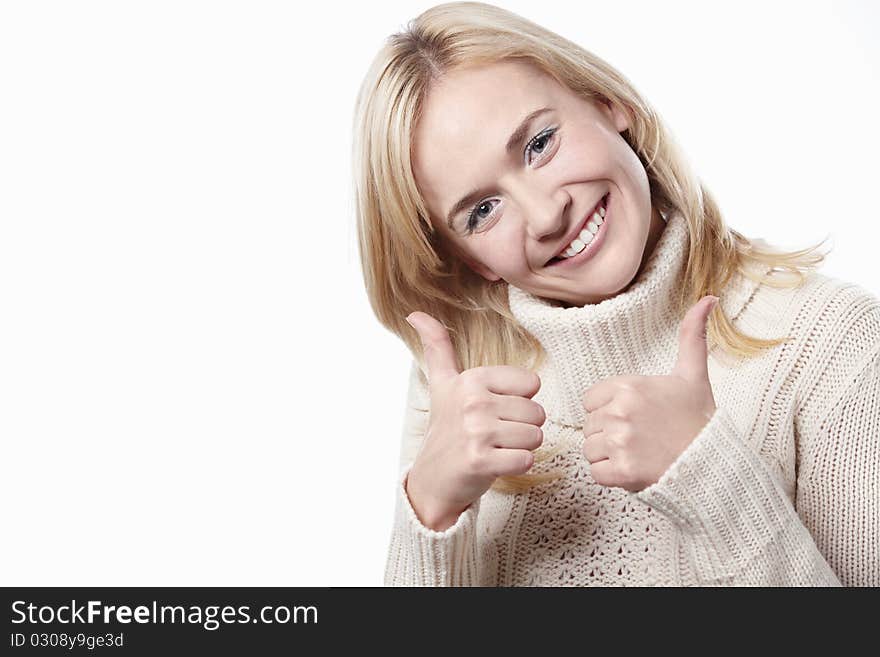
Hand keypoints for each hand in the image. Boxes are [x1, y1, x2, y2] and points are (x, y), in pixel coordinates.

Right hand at [404, 311, 545, 529]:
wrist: (432, 478)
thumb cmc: (446, 428)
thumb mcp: (442, 384)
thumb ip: (437, 346)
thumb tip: (415, 313)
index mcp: (472, 379)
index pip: (531, 384)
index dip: (519, 401)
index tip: (494, 411)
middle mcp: (473, 402)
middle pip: (537, 412)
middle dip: (522, 428)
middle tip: (495, 435)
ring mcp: (477, 432)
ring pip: (535, 436)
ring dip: (520, 448)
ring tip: (495, 448)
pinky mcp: (481, 462)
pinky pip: (526, 460)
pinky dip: (516, 466)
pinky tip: (495, 464)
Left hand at [581, 295, 719, 491]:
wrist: (713, 465)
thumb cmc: (698, 421)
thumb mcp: (693, 374)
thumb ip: (692, 335)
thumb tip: (709, 298)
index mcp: (628, 386)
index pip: (591, 400)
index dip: (609, 410)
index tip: (635, 417)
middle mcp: (620, 411)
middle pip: (589, 425)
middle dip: (609, 433)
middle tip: (641, 437)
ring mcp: (619, 442)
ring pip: (589, 449)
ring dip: (608, 456)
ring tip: (638, 453)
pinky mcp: (620, 471)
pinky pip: (595, 473)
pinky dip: (611, 476)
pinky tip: (634, 469)